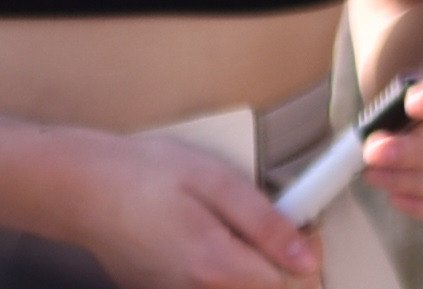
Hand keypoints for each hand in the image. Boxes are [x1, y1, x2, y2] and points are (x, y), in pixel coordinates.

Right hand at [4, 128, 316, 288]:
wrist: (84, 191)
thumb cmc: (149, 175)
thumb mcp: (216, 181)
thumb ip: (264, 222)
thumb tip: (306, 253)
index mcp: (213, 266)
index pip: (286, 286)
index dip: (308, 258)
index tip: (309, 230)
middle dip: (287, 271)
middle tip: (289, 232)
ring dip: (258, 273)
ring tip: (255, 235)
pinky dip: (229, 276)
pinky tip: (225, 245)